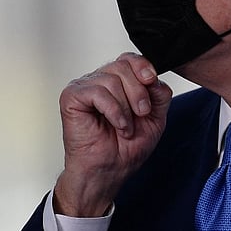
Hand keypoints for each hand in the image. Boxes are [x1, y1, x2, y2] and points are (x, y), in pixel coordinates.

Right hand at [53, 53, 171, 216]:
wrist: (108, 171)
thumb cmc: (125, 148)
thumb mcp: (154, 119)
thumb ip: (159, 95)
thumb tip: (154, 78)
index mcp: (117, 82)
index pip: (129, 59)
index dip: (142, 66)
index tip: (151, 80)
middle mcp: (99, 80)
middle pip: (123, 66)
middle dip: (139, 91)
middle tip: (141, 113)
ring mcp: (84, 87)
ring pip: (111, 79)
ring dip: (125, 108)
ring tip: (125, 127)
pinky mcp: (72, 97)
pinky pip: (97, 91)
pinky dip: (113, 110)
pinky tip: (117, 125)